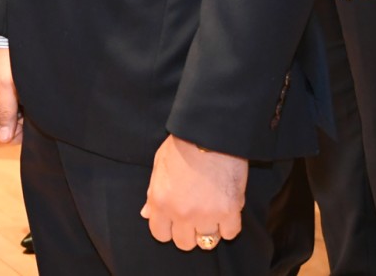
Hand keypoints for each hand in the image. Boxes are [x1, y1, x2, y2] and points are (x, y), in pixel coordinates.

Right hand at [0, 45, 21, 142]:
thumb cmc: (6, 61)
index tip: (16, 127)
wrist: (14, 40)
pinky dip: (22, 114)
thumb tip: (3, 139)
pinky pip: (14, 114)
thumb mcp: (5, 87)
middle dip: (12, 129)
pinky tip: (28, 106)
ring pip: (8, 124)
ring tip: (27, 109)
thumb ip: (4, 113)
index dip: (1, 136)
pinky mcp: (9, 97)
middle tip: (24, 118)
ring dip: (18, 122)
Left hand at [141, 135, 245, 251]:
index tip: (176, 220)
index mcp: (160, 201)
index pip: (160, 234)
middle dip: (189, 232)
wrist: (210, 133)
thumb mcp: (159, 165)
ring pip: (207, 242)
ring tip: (212, 211)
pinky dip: (229, 225)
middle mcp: (181, 212)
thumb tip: (146, 214)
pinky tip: (226, 210)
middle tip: (196, 216)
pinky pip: (229, 233)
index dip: (168, 228)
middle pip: (184, 243)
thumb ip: (153, 193)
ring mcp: (205, 214)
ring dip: (209, 229)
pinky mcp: (229, 212)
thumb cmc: (183, 145)